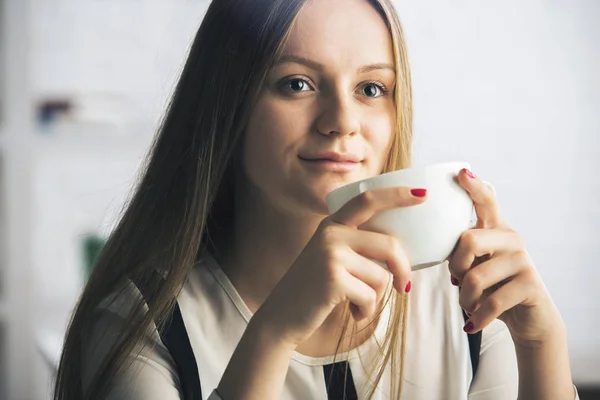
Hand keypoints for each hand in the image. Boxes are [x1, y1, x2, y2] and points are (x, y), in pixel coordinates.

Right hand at [255, 187, 425, 348]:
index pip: (367, 199)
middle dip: (403, 269)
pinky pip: (371, 295)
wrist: (282, 316)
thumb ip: (357, 246)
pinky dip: (367, 311)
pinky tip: (352, 313)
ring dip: (377, 297)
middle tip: (403, 286)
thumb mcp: (331, 257)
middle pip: (389, 244)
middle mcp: (331, 233)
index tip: (422, 195)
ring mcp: (330, 254)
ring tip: (358, 303)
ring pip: (382, 275)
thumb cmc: (315, 289)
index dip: (396, 195)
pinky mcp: (333, 278)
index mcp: (332, 224)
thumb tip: (401, 251)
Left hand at [448, 168, 563, 345]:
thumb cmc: (492, 288)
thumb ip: (459, 252)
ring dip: (465, 299)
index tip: (461, 172)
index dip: (473, 186)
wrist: (528, 319)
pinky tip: (472, 323)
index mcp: (495, 230)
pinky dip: (477, 316)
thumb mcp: (474, 266)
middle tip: (458, 282)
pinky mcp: (530, 284)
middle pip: (468, 240)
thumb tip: (426, 244)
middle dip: (455, 267)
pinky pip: (491, 301)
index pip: (487, 200)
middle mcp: (511, 238)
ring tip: (468, 306)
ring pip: (474, 277)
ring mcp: (522, 260)